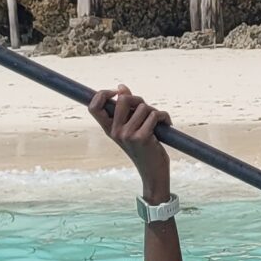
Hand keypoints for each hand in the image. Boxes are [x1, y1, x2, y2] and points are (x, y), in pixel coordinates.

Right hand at [88, 85, 171, 201]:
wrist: (153, 173)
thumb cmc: (144, 149)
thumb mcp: (131, 129)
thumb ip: (126, 110)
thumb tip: (121, 87)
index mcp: (109, 129)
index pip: (93, 107)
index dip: (103, 94)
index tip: (118, 92)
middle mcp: (115, 132)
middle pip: (123, 99)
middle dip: (139, 99)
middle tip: (147, 109)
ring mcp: (127, 135)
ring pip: (144, 107)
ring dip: (155, 111)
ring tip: (158, 123)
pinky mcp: (141, 138)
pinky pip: (154, 115)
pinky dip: (164, 117)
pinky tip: (166, 124)